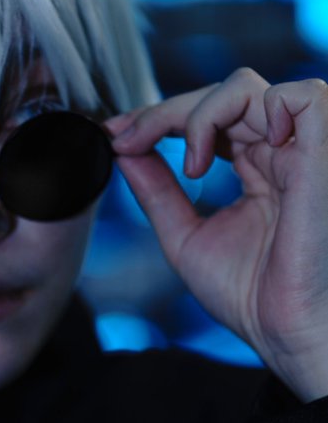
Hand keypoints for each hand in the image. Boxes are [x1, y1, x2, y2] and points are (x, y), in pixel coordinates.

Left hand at [104, 67, 327, 401]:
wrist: (287, 335)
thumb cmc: (252, 298)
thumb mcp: (185, 237)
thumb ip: (157, 192)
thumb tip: (122, 151)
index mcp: (257, 168)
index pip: (207, 117)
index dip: (157, 117)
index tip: (115, 136)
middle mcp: (282, 152)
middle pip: (219, 95)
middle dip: (162, 112)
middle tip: (127, 141)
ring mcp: (303, 151)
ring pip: (248, 87)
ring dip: (200, 112)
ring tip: (190, 164)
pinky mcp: (323, 157)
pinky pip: (306, 96)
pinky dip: (265, 105)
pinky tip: (234, 153)